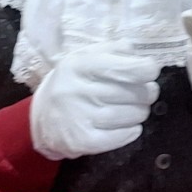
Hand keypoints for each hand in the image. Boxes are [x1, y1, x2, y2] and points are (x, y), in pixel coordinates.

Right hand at [29, 45, 160, 160]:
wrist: (42, 117)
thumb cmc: (75, 82)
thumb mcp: (89, 56)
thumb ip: (117, 50)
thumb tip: (141, 57)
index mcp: (80, 65)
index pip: (129, 68)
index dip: (148, 70)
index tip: (150, 72)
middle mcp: (77, 90)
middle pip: (135, 93)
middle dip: (147, 93)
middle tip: (144, 93)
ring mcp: (78, 117)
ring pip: (132, 115)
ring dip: (140, 112)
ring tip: (133, 108)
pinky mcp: (80, 141)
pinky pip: (121, 137)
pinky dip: (131, 132)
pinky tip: (130, 126)